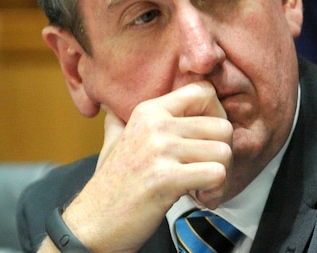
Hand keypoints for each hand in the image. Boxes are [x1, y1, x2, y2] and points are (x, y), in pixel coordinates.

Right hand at [55, 81, 232, 251]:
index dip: (216, 117)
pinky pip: (217, 174)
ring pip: (224, 152)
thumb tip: (115, 104)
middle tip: (207, 173)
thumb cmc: (111, 186)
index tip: (206, 142)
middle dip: (223, 155)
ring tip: (201, 189)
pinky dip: (215, 192)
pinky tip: (198, 199)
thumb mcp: (114, 141)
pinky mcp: (166, 178)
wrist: (93, 224)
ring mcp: (160, 149)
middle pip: (222, 126)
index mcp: (148, 111)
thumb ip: (120, 118)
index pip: (204, 92)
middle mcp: (155, 124)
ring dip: (221, 177)